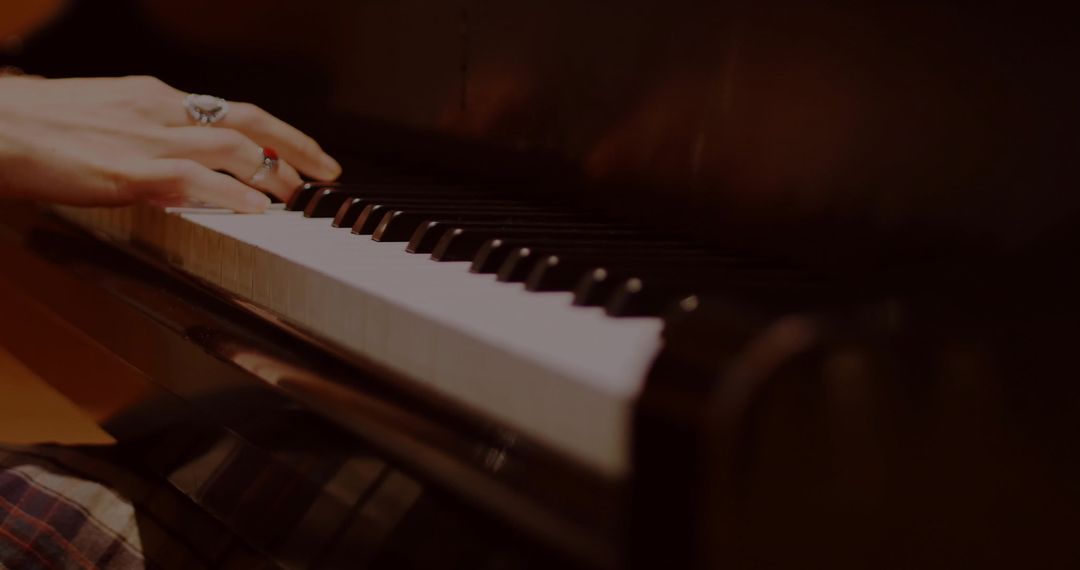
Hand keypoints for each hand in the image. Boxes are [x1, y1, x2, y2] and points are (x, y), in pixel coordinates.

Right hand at [0, 75, 340, 211]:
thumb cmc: (31, 125)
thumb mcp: (100, 118)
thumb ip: (143, 136)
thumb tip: (175, 160)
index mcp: (153, 99)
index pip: (232, 110)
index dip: (276, 131)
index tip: (302, 150)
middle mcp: (159, 111)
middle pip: (249, 120)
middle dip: (296, 145)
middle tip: (328, 172)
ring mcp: (146, 139)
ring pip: (233, 146)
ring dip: (274, 172)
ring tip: (300, 196)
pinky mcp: (127, 171)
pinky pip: (194, 179)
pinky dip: (232, 194)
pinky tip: (257, 211)